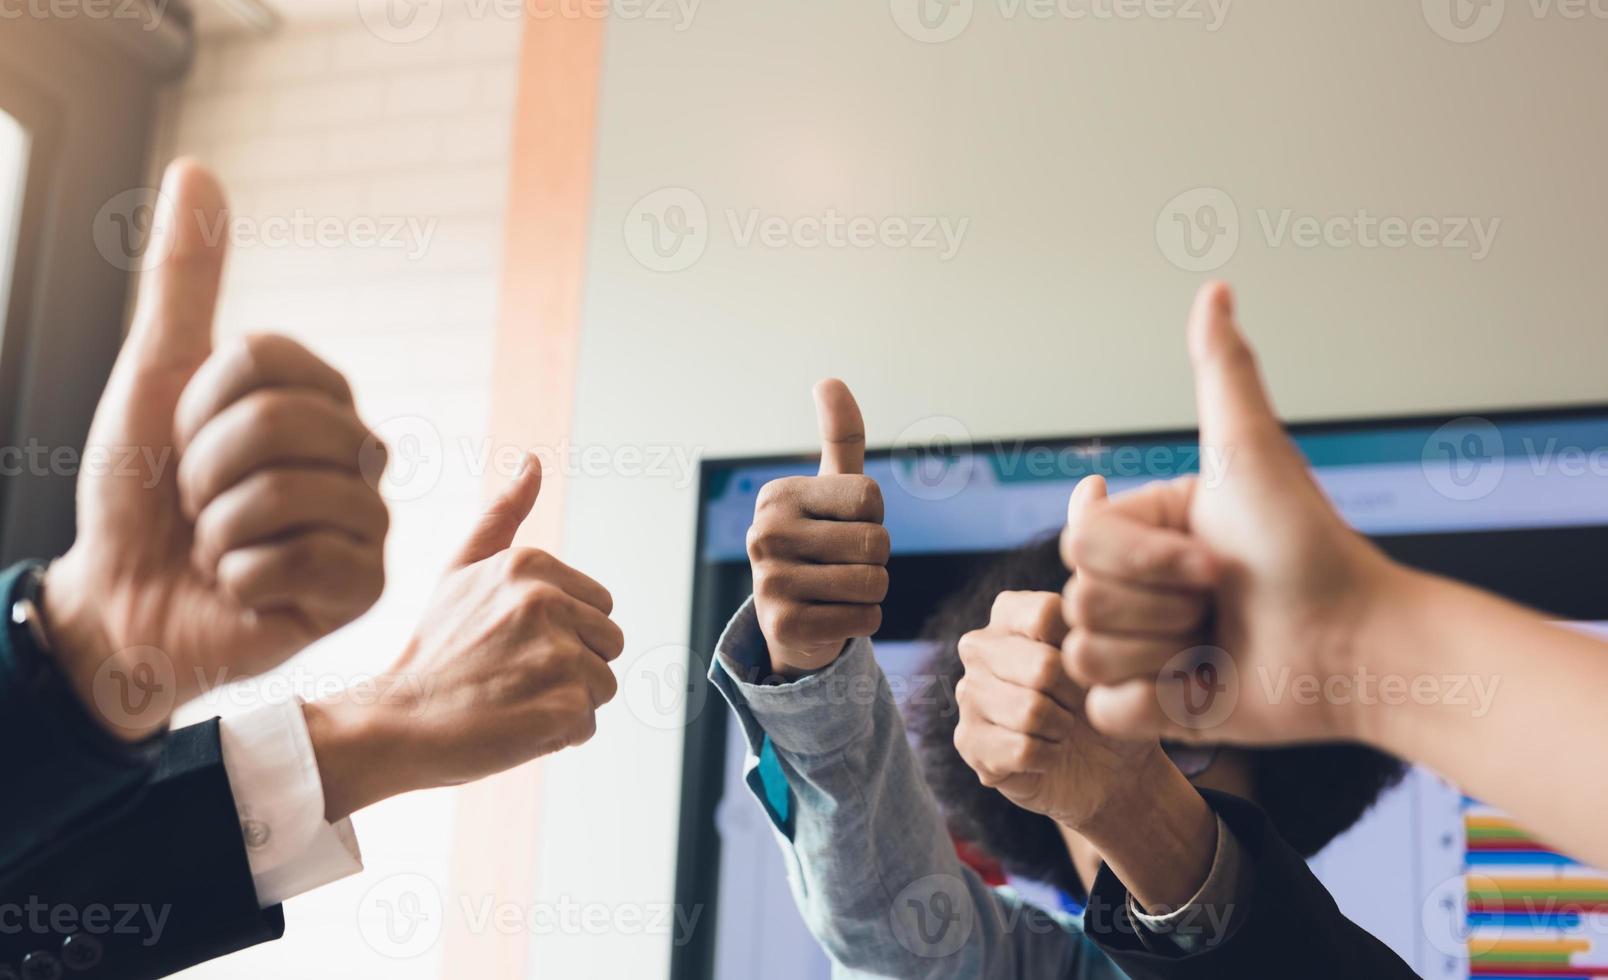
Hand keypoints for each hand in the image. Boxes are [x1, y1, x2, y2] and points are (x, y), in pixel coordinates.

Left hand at [43, 160, 387, 739]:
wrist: (126, 602)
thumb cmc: (140, 494)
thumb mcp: (156, 378)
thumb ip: (186, 279)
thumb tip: (198, 169)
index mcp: (319, 397)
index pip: (264, 360)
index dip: (199, 405)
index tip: (183, 441)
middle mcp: (358, 452)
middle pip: (277, 424)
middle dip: (202, 471)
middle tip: (197, 503)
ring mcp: (368, 520)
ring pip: (287, 495)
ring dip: (219, 531)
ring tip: (221, 547)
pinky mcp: (366, 587)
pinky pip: (304, 562)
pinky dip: (245, 580)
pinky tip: (246, 590)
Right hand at [305, 455, 623, 820]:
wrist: (393, 723)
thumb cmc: (432, 651)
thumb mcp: (461, 570)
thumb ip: (503, 515)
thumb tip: (533, 462)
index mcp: (530, 565)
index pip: (599, 605)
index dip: (562, 633)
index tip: (512, 644)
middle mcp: (545, 601)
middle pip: (608, 642)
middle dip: (571, 665)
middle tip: (511, 675)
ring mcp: (557, 654)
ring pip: (602, 684)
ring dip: (565, 701)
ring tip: (511, 699)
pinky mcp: (563, 705)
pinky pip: (587, 724)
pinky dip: (556, 735)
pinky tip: (511, 724)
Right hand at [749, 380, 890, 677]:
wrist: (791, 622)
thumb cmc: (820, 544)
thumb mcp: (832, 490)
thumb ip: (841, 438)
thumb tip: (829, 380)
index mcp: (778, 495)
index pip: (870, 497)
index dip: (873, 516)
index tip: (844, 527)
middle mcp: (765, 534)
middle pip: (876, 542)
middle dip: (876, 558)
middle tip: (844, 564)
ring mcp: (770, 583)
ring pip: (874, 582)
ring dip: (872, 592)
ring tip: (839, 590)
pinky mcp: (785, 627)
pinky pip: (865, 619)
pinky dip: (863, 621)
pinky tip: (833, 617)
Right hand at [952, 591, 1161, 830]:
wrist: (1109, 766)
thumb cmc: (1106, 701)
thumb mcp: (1110, 655)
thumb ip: (1095, 623)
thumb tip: (1081, 595)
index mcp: (1009, 613)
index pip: (1046, 615)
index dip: (1083, 650)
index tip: (1089, 666)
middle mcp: (978, 647)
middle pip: (1043, 667)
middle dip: (1074, 696)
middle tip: (1076, 706)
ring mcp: (968, 694)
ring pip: (1031, 711)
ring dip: (1061, 729)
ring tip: (1060, 728)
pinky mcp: (968, 742)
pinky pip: (1023, 749)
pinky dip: (1048, 757)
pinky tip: (1045, 754)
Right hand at [1063, 282, 1399, 744]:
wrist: (1358, 643)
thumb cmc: (1309, 547)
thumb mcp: (1252, 454)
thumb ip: (1223, 372)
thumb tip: (1214, 286)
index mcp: (1145, 532)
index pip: (1079, 542)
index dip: (1140, 556)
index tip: (1206, 552)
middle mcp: (1137, 588)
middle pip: (1079, 600)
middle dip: (1158, 604)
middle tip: (1223, 597)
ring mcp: (1141, 649)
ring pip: (1086, 656)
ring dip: (1161, 653)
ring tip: (1220, 642)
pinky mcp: (1152, 710)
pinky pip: (1105, 712)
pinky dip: (1155, 704)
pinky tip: (1206, 686)